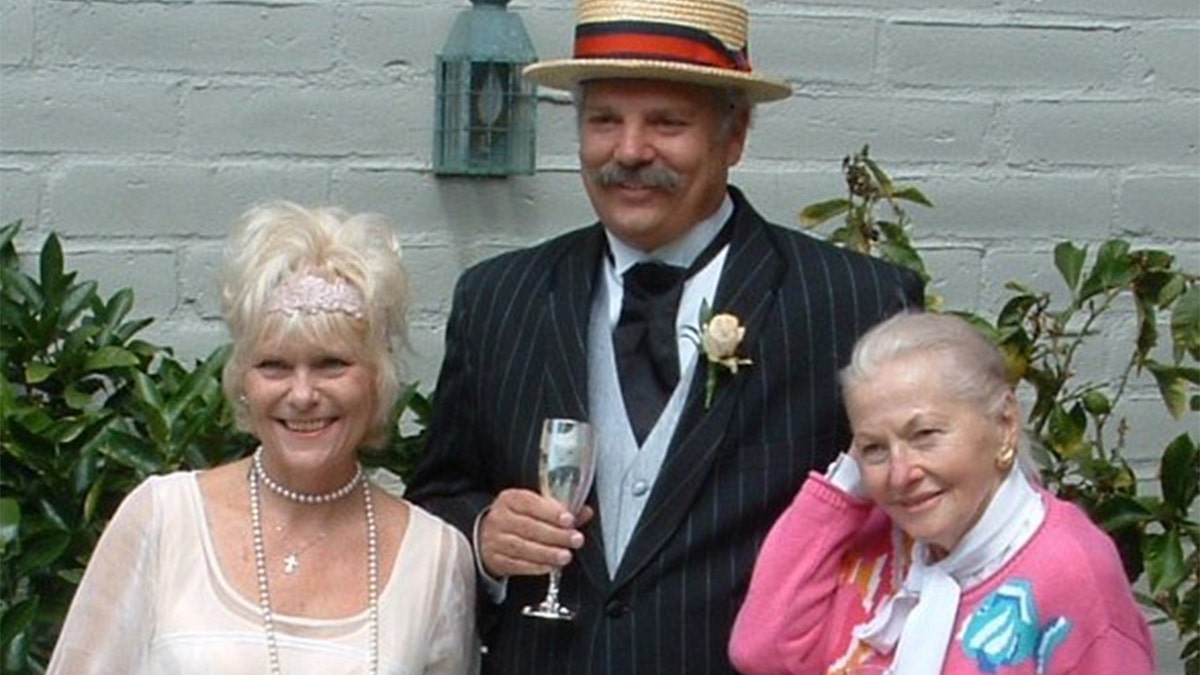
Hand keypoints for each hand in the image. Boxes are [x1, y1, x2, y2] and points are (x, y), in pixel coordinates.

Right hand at [479, 488, 593, 577]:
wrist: (489, 536)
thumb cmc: (518, 519)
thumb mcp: (535, 508)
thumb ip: (560, 510)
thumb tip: (585, 512)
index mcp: (509, 499)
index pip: (529, 502)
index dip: (550, 512)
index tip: (569, 520)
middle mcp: (499, 518)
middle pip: (528, 527)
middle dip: (555, 534)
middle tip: (575, 539)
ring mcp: (494, 540)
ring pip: (522, 547)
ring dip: (547, 553)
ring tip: (566, 556)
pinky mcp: (495, 559)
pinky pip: (517, 564)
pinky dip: (536, 567)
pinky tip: (551, 566)